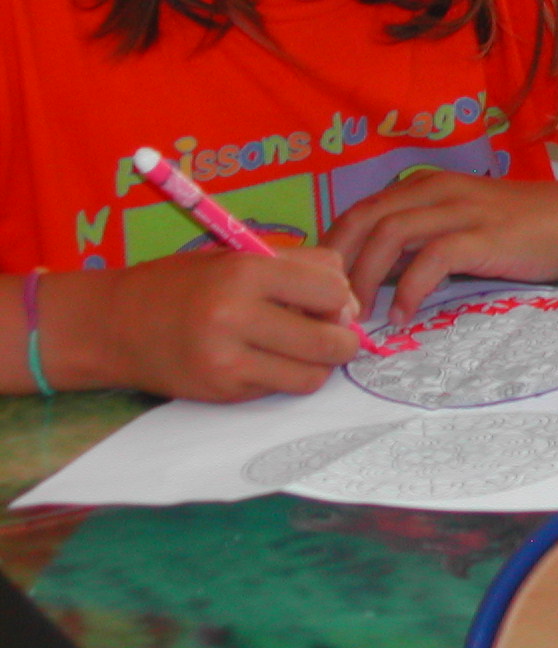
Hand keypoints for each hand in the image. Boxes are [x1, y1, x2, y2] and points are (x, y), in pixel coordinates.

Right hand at [41, 251, 360, 402]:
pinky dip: (286, 377)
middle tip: (331, 332)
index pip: (332, 290)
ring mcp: (227, 360)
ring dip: (319, 364)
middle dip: (344, 339)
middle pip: (330, 340)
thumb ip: (301, 268)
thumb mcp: (239, 255)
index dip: (341, 298)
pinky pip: (281, 389)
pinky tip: (267, 360)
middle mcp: (235, 316)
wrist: (115, 323)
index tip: (331, 301)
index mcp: (245, 272)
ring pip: (312, 375)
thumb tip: (352, 305)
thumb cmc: (186, 283)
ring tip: (300, 348)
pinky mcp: (222, 391)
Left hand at [325, 172, 557, 320]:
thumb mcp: (461, 227)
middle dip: (336, 265)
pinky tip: (404, 316)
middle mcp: (435, 191)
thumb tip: (372, 278)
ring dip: (364, 279)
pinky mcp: (484, 235)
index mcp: (425, 187)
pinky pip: (432, 259)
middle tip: (327, 308)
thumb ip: (419, 244)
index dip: (330, 251)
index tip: (319, 291)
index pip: (357, 211)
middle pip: (362, 219)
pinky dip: (410, 289)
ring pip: (389, 235)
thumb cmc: (524, 228)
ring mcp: (460, 210)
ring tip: (358, 317)